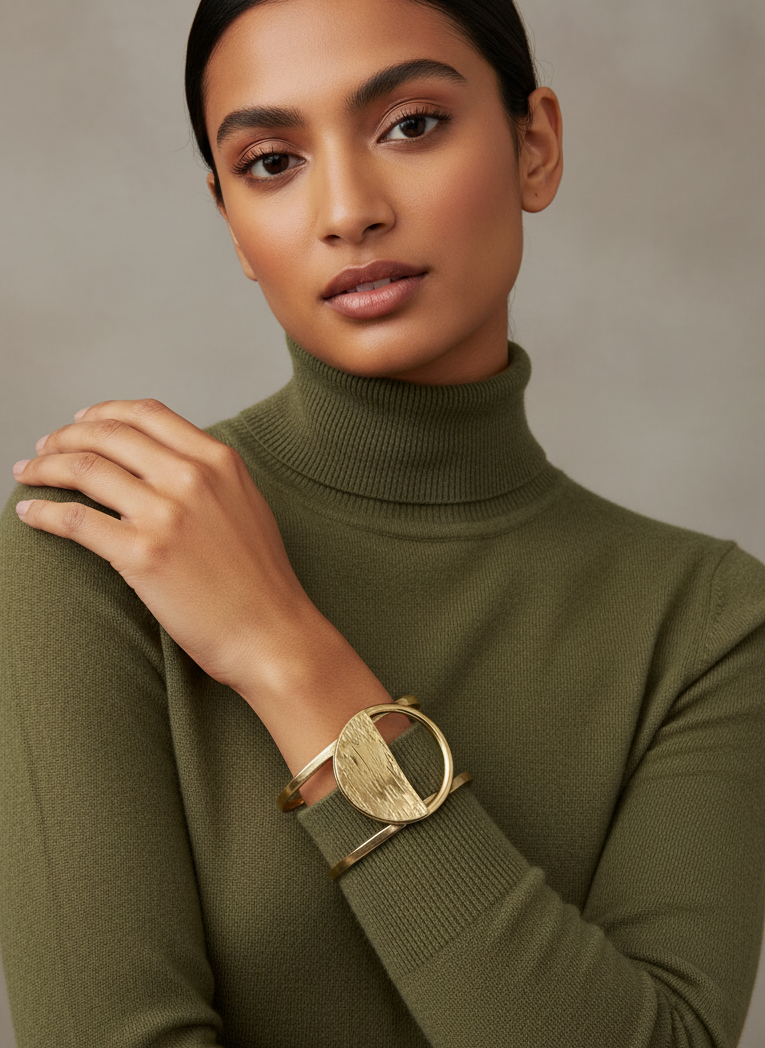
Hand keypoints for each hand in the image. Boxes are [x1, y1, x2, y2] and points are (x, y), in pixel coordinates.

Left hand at [12, 397, 409, 799]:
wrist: (273, 634)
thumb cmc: (262, 582)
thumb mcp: (246, 506)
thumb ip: (209, 478)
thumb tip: (163, 464)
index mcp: (218, 461)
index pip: (146, 413)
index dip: (103, 413)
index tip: (80, 422)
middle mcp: (190, 477)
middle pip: (107, 435)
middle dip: (64, 437)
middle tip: (43, 450)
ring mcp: (166, 514)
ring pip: (84, 469)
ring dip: (45, 467)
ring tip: (28, 475)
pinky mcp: (142, 554)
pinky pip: (75, 520)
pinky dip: (44, 512)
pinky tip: (30, 514)